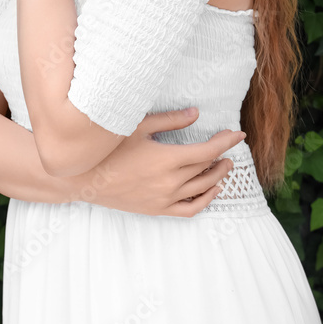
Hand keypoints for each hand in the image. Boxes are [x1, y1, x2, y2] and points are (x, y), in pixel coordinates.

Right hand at [67, 108, 246, 217]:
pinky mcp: (157, 209)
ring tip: (225, 165)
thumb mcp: (138, 126)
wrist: (83, 178)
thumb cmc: (108, 148)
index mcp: (166, 159)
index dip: (226, 142)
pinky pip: (189, 209)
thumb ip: (170, 120)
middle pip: (206, 169)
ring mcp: (164, 199)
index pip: (207, 151)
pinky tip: (212, 190)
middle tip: (229, 144)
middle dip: (222, 155)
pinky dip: (205, 201)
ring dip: (218, 177)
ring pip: (202, 189)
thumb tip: (196, 113)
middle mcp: (169, 182)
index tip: (238, 134)